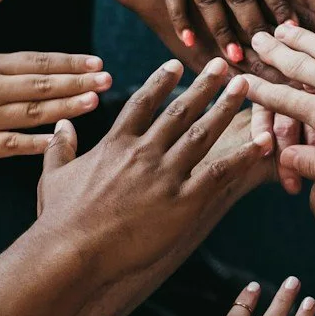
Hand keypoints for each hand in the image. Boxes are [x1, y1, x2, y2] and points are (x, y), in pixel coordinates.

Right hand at [0, 51, 113, 163]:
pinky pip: (14, 145)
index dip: (69, 61)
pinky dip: (39, 141)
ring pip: (32, 113)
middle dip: (77, 82)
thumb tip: (42, 64)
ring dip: (66, 108)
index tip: (96, 61)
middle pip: (40, 85)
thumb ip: (1, 64)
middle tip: (106, 79)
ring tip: (94, 102)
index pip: (36, 61)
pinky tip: (63, 137)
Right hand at [34, 57, 269, 281]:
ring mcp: (165, 174)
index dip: (161, 83)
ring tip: (245, 88)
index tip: (176, 66)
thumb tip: (61, 127)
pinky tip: (262, 142)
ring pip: (203, 133)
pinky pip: (219, 173)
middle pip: (180, 111)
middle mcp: (143, 151)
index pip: (142, 104)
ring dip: (226, 109)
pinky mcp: (182, 201)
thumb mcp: (52, 177)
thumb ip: (60, 148)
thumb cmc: (59, 219)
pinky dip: (243, 156)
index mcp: (114, 144)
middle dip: (204, 86)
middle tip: (222, 66)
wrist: (72, 249)